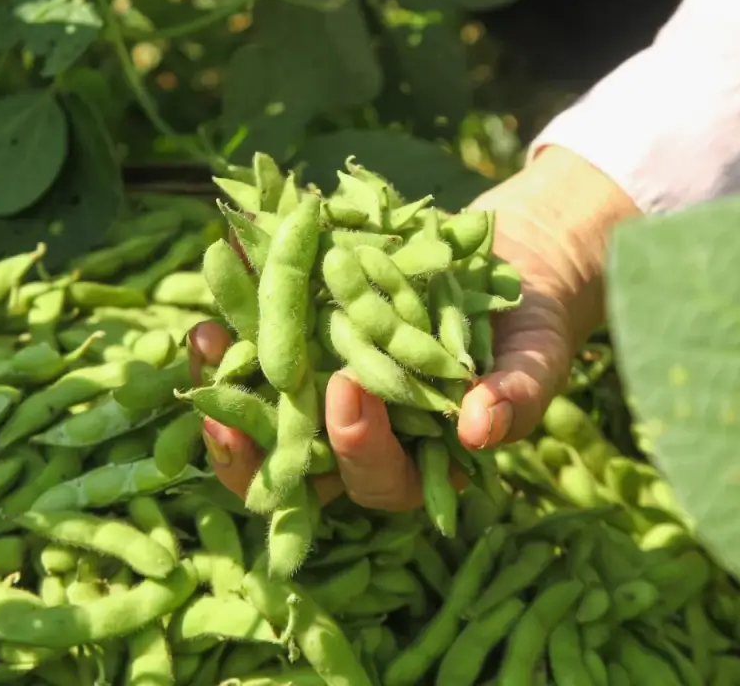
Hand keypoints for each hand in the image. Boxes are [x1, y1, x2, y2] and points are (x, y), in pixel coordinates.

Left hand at [188, 146, 638, 510]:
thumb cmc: (529, 322)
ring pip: (258, 408)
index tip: (347, 389)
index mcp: (415, 463)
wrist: (506, 259)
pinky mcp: (300, 341)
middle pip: (292, 466)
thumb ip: (515, 395)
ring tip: (203, 333)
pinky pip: (255, 338)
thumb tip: (480, 431)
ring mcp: (320, 390)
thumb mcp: (536, 355)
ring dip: (222, 380)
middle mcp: (357, 436)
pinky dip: (235, 308)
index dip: (356, 450)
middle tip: (219, 409)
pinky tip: (221, 263)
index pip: (375, 481)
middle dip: (250, 444)